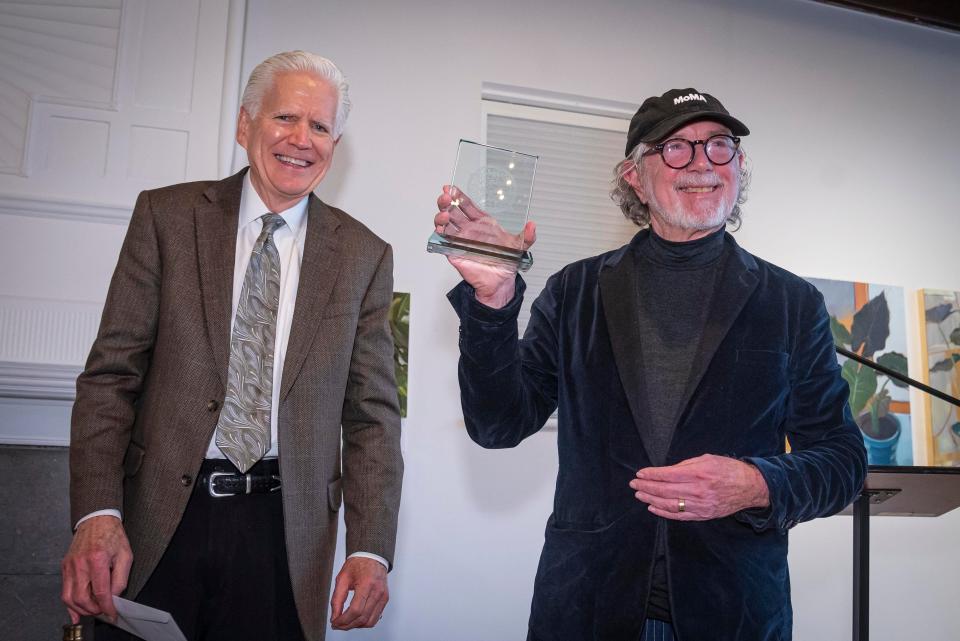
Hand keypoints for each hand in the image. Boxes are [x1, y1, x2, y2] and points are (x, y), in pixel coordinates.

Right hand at [61, 515, 132, 623]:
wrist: (96, 520)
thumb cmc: (112, 535)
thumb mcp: (125, 555)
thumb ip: (121, 578)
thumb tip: (114, 597)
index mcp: (97, 559)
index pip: (100, 591)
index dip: (106, 606)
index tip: (112, 613)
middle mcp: (80, 564)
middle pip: (81, 598)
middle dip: (93, 609)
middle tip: (103, 611)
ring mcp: (69, 566)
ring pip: (69, 598)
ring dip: (81, 609)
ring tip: (93, 610)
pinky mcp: (64, 567)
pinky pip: (64, 590)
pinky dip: (69, 604)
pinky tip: (76, 612)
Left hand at [330, 556, 388, 629]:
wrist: (372, 556)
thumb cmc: (358, 564)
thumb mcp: (342, 578)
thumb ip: (337, 599)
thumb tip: (334, 616)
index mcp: (366, 584)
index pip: (355, 610)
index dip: (343, 620)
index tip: (335, 622)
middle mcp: (377, 591)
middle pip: (362, 618)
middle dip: (348, 625)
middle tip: (338, 625)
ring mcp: (383, 596)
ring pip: (370, 621)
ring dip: (356, 626)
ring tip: (346, 623)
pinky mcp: (385, 599)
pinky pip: (375, 617)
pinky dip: (365, 622)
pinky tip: (356, 619)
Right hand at [435, 185, 536, 308]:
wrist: (500, 282)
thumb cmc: (506, 262)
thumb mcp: (520, 246)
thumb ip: (527, 236)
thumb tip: (532, 225)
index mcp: (482, 223)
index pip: (467, 205)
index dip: (458, 196)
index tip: (452, 188)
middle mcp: (469, 229)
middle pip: (452, 211)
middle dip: (447, 201)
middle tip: (446, 197)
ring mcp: (460, 240)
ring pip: (445, 223)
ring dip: (441, 215)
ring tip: (444, 213)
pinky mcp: (454, 252)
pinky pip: (443, 240)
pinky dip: (439, 233)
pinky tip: (441, 228)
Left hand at [629, 454, 769, 520]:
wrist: (751, 487)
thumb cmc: (729, 469)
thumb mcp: (708, 459)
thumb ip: (686, 465)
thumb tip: (667, 471)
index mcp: (699, 474)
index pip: (668, 475)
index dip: (651, 475)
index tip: (640, 474)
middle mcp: (698, 491)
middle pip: (665, 490)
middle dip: (647, 487)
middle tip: (634, 484)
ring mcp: (700, 505)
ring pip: (669, 504)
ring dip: (651, 500)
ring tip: (639, 495)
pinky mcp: (703, 515)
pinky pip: (679, 515)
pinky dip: (664, 512)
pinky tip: (653, 507)